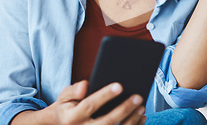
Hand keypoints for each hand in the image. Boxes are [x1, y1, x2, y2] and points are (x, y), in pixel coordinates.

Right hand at [12, 81, 144, 124]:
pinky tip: (141, 117)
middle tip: (138, 97)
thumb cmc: (68, 106)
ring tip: (141, 106)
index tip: (119, 85)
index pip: (90, 105)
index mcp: (73, 117)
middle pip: (106, 122)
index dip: (104, 96)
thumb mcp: (64, 97)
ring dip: (131, 120)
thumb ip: (73, 90)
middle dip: (124, 109)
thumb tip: (85, 86)